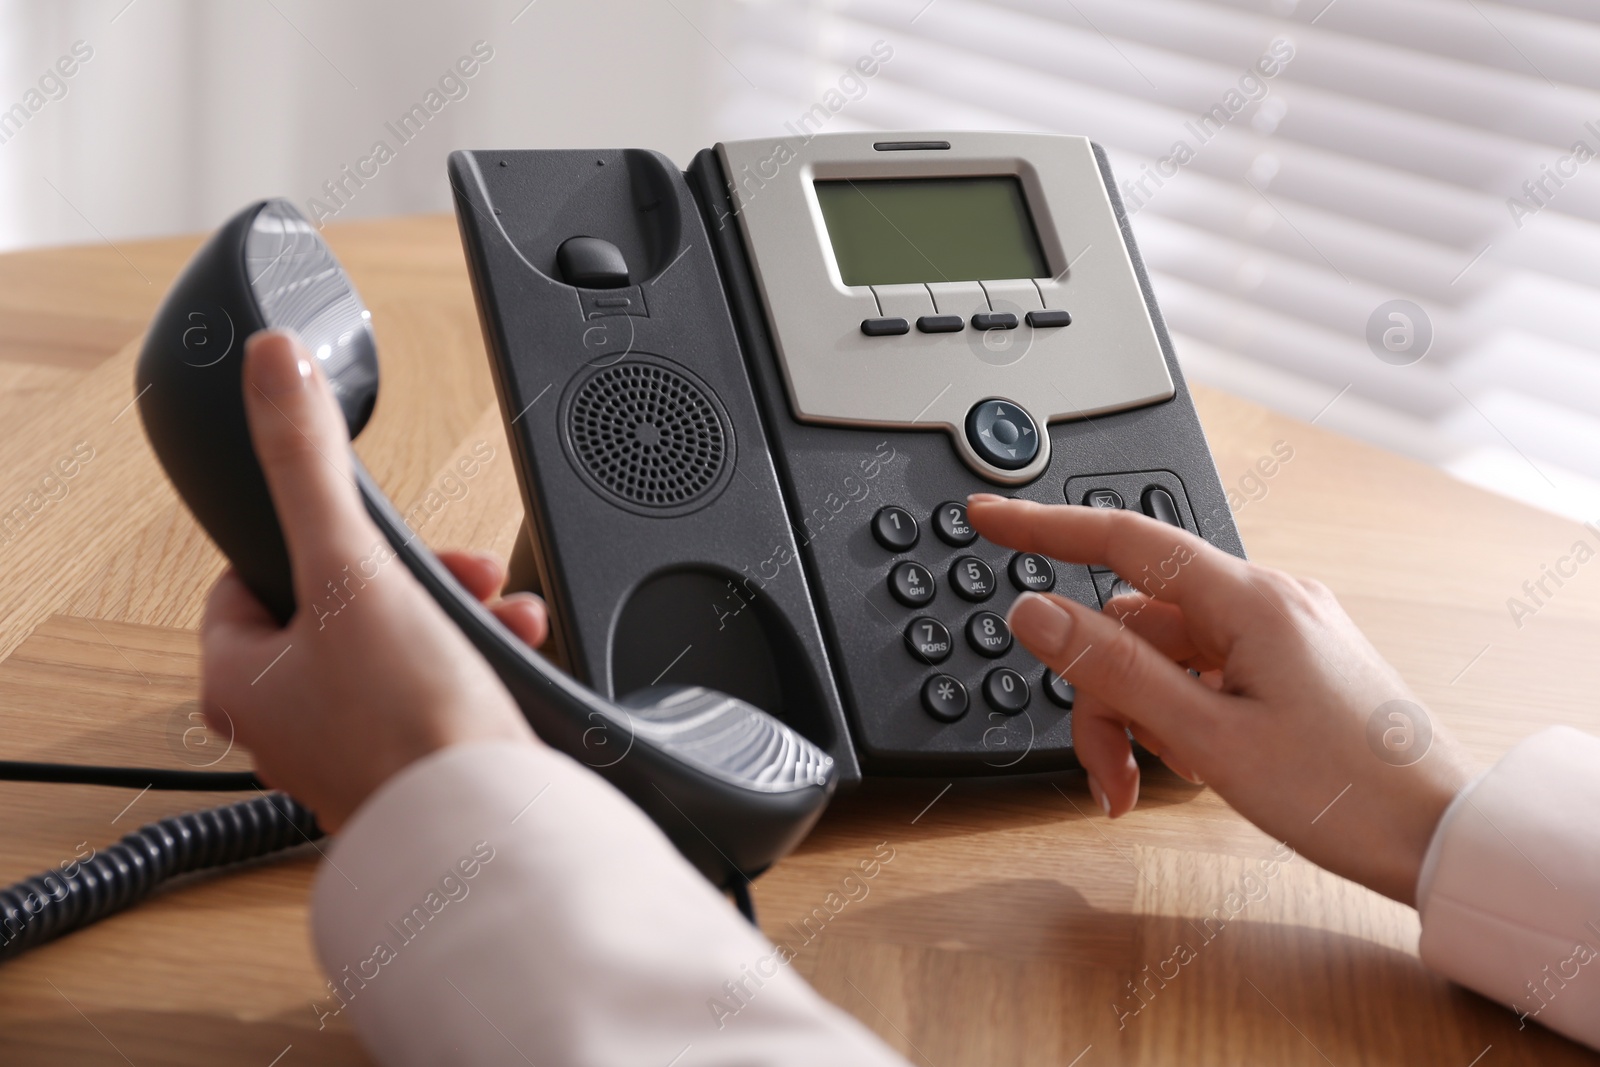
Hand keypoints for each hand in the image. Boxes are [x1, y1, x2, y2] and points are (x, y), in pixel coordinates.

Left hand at [200, 331, 544, 831]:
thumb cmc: (408, 723)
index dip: (316, 537)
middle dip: (414, 576)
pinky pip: (435, 687)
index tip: (368, 534)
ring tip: (500, 606)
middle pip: (339, 604)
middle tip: (454, 570)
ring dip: (456, 613)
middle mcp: (283, 718)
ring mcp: (347, 746)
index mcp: (239, 677)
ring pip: (396, 643)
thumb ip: (307, 464)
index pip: (253, 573)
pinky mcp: (409, 764)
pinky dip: (474, 659)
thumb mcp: (352, 568)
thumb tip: (274, 367)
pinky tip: (513, 648)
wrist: (487, 823)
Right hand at [966, 494, 1475, 905]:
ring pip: (1163, 650)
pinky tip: (1192, 764)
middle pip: (1134, 619)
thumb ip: (1113, 668)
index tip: (987, 516)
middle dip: (1104, 691)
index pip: (1121, 539)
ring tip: (1149, 783)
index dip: (1042, 527)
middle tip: (1109, 771)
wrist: (1443, 838)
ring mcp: (1281, 631)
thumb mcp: (1208, 738)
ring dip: (1138, 713)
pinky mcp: (1289, 662)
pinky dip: (1177, 712)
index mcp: (1250, 600)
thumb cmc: (1347, 795)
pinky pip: (1202, 668)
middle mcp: (1267, 599)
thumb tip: (1035, 611)